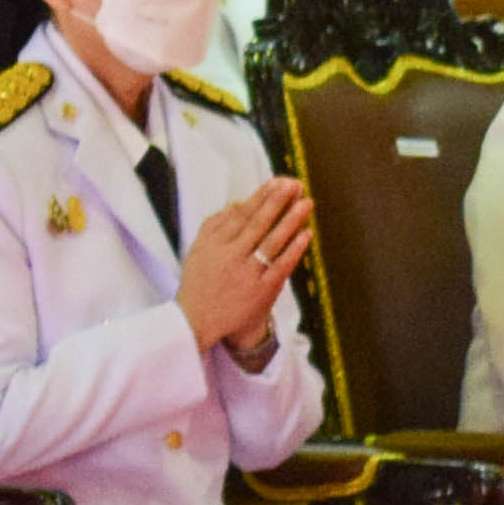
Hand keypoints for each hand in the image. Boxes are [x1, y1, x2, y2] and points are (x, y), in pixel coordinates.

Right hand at [173, 177, 310, 359]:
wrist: (196, 322)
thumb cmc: (199, 283)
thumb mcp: (198, 251)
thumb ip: (215, 225)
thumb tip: (237, 203)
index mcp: (214, 244)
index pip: (242, 215)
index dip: (261, 197)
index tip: (277, 182)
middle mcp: (230, 257)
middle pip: (258, 224)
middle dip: (277, 202)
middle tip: (295, 184)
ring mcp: (247, 274)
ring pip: (272, 242)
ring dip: (290, 221)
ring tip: (306, 203)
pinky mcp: (261, 291)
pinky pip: (281, 266)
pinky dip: (294, 249)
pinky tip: (306, 234)